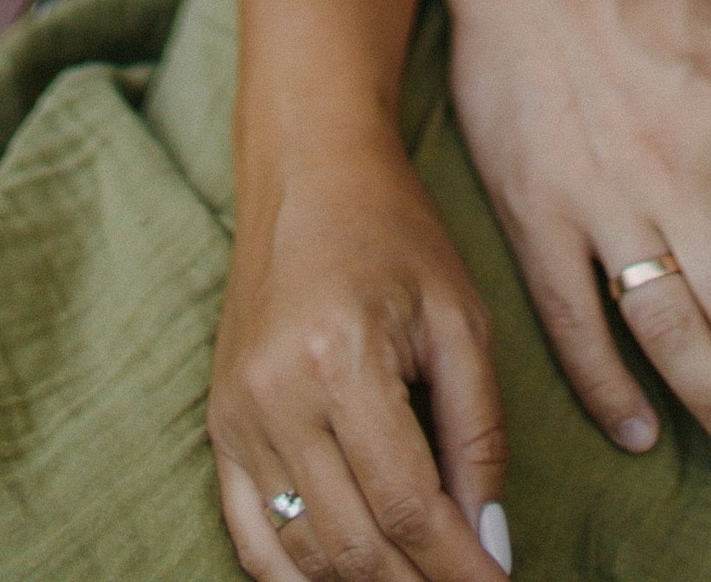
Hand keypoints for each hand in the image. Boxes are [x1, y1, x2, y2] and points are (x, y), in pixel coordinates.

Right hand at [212, 124, 509, 581]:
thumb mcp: (460, 317)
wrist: (308, 169)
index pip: (407, 507)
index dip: (458, 565)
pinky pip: (249, 535)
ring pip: (302, 553)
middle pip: (353, 544)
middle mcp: (277, 396)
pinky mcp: (220, 422)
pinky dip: (295, 577)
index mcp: (343, 360)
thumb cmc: (394, 230)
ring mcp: (237, 414)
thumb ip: (478, 432)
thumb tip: (491, 540)